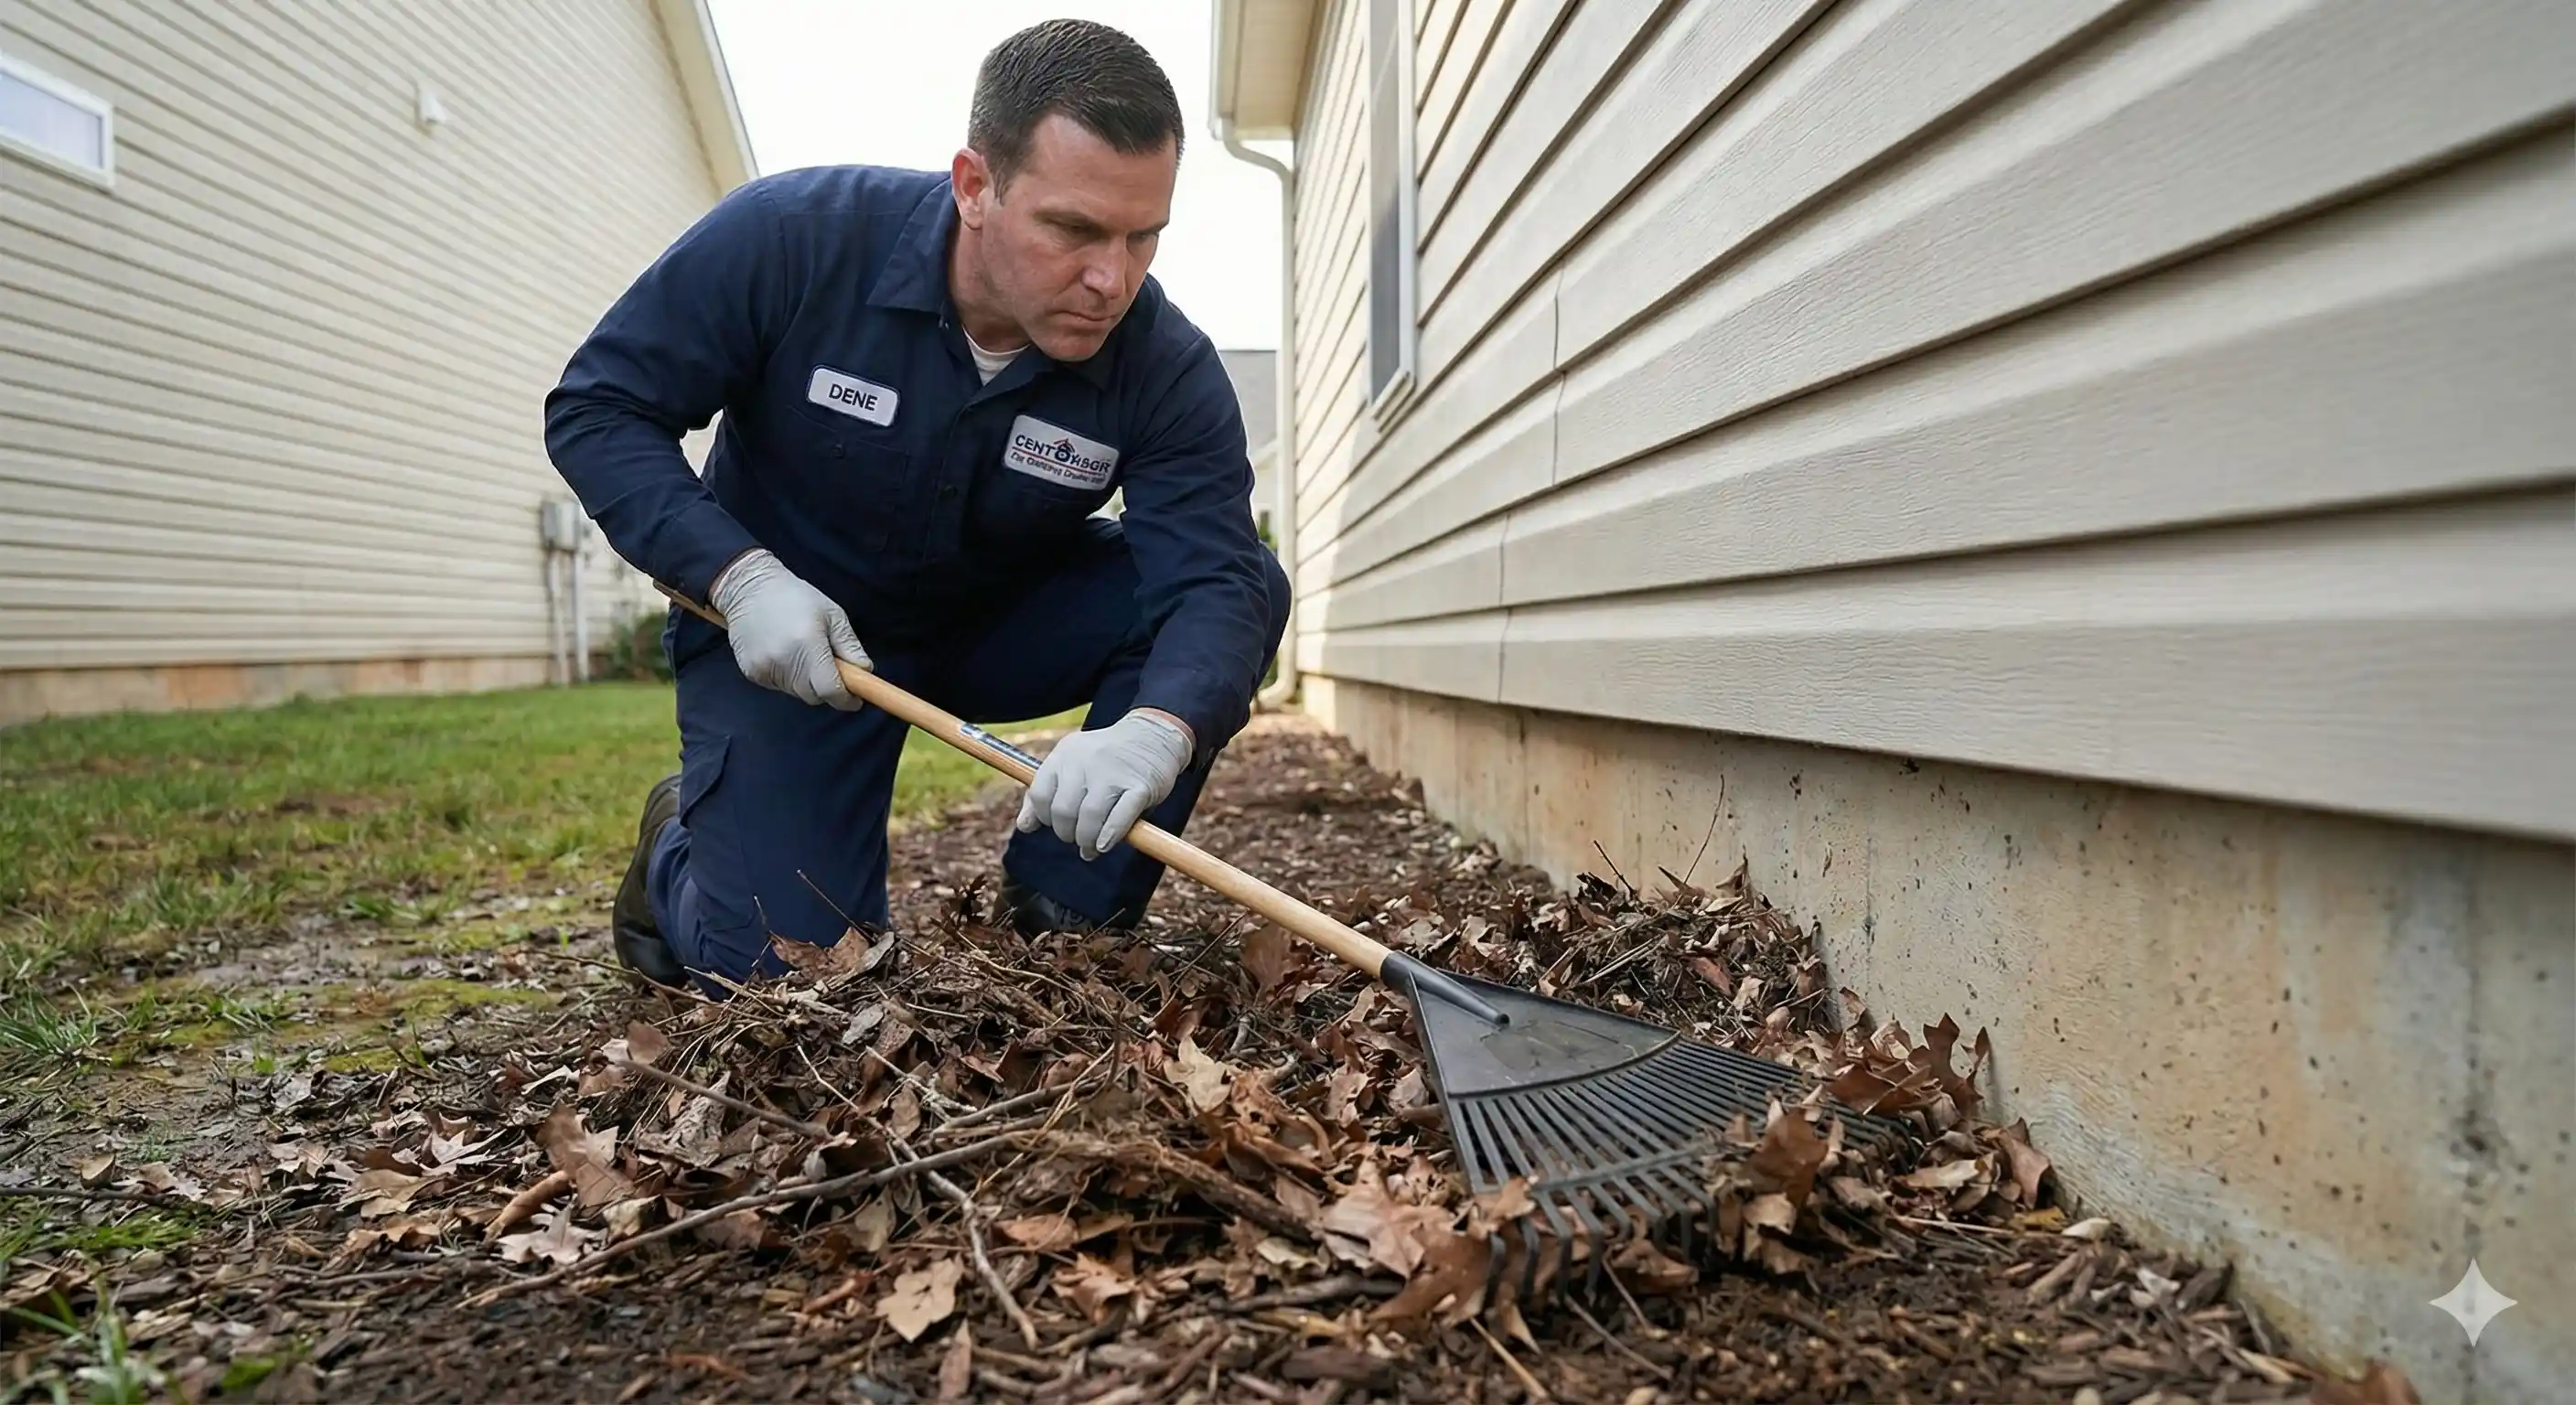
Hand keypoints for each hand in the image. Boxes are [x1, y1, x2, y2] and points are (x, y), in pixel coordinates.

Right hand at [709, 549, 871, 708]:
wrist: (748, 589)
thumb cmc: (796, 598)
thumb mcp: (832, 615)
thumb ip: (849, 645)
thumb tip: (865, 671)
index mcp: (807, 644)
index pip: (830, 690)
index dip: (845, 699)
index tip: (854, 699)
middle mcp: (784, 660)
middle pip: (814, 696)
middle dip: (826, 689)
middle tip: (829, 668)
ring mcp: (765, 668)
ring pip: (796, 692)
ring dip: (806, 682)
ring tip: (802, 653)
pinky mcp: (751, 672)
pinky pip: (778, 686)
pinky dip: (787, 677)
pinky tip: (783, 653)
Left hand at [1015, 709, 1193, 858]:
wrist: (1153, 735)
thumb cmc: (1108, 759)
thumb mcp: (1072, 766)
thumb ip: (1047, 793)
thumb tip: (1024, 826)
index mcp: (1064, 755)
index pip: (1040, 795)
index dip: (1044, 818)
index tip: (1057, 825)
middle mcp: (1085, 761)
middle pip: (1063, 810)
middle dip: (1067, 834)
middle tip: (1078, 840)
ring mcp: (1114, 773)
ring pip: (1090, 817)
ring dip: (1088, 840)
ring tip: (1093, 847)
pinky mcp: (1140, 786)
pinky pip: (1120, 817)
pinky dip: (1110, 835)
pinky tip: (1106, 844)